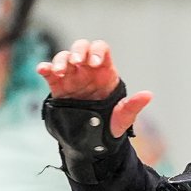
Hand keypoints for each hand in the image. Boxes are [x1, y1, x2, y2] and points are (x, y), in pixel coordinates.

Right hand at [37, 40, 153, 130]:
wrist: (91, 142)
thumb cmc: (109, 126)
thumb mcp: (122, 118)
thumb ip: (132, 106)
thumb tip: (148, 95)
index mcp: (104, 73)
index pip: (101, 50)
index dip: (97, 51)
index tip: (94, 63)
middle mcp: (87, 71)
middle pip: (81, 47)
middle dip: (78, 50)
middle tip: (78, 61)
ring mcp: (72, 76)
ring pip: (64, 57)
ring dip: (61, 59)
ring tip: (60, 71)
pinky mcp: (58, 86)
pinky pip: (49, 72)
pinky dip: (45, 67)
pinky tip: (42, 70)